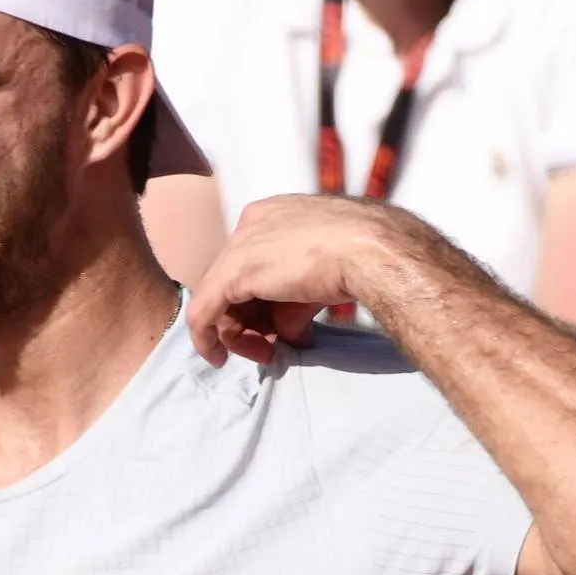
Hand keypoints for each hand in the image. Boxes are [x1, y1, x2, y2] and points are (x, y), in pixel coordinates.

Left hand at [185, 194, 448, 365]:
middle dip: (248, 324)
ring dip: (240, 336)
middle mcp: (251, 224)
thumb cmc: (360, 258)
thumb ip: (293, 300)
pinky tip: (218, 358)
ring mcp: (240, 245)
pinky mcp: (232, 273)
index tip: (275, 332)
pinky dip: (207, 339)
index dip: (259, 306)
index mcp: (273, 216)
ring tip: (268, 354)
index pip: (251, 268)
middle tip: (268, 350)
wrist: (372, 250)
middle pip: (233, 284)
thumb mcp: (319, 277)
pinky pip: (203, 312)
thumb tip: (287, 331)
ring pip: (218, 300)